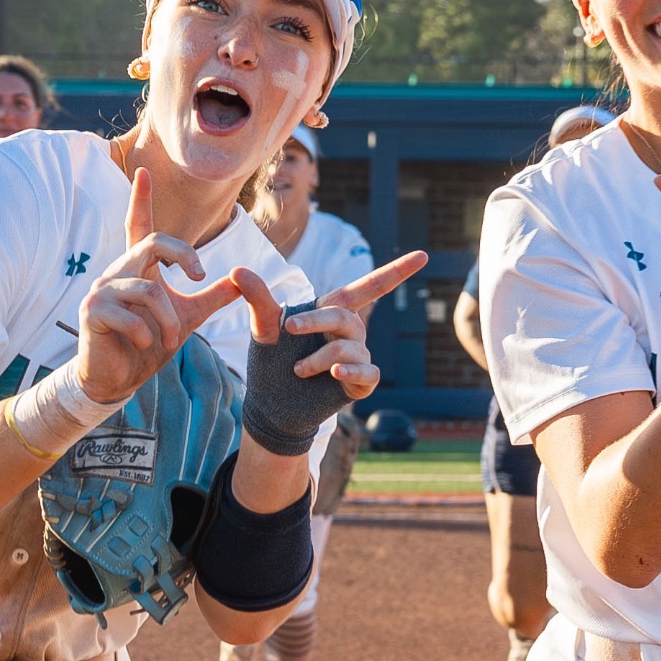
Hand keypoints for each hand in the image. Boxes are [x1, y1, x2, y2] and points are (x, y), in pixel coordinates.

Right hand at [76, 169, 242, 401]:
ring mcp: (102, 289)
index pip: (138, 226)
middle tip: (198, 278)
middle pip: (153, 243)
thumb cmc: (147, 344)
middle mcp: (118, 271)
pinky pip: (129, 315)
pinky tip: (143, 345)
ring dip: (168, 320)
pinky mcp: (92, 311)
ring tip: (169, 340)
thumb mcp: (188, 317)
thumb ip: (213, 297)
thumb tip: (244, 279)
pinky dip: (145, 334)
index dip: (140, 199)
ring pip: (149, 289)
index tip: (143, 171)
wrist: (117, 379)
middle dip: (183, 256)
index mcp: (139, 268)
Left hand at [234, 250, 427, 399]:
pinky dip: (352, 372)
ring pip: (350, 348)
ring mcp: (358, 358)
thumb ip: (258, 299)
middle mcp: (351, 333)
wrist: (272, 406)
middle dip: (316, 321)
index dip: (397, 271)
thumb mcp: (264, 329)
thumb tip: (236, 270)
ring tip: (297, 370)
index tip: (424, 254)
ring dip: (320, 357)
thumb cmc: (271, 362)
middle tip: (288, 328)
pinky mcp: (360, 383)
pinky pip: (367, 373)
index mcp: (333, 312)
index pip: (370, 286)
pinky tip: (336, 374)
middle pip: (345, 317)